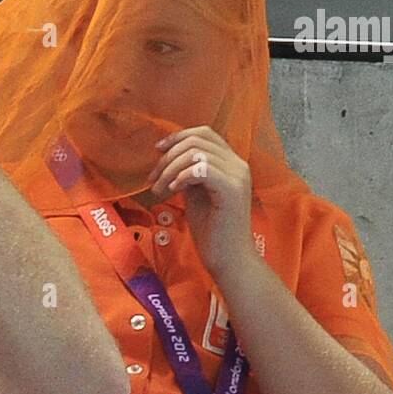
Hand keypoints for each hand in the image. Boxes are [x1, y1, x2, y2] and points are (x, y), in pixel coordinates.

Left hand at [148, 126, 256, 277]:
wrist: (228, 260)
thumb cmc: (212, 231)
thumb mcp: (196, 195)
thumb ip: (188, 174)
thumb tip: (169, 158)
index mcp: (231, 164)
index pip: (205, 133)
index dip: (178, 137)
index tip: (158, 150)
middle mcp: (238, 165)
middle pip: (198, 140)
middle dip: (168, 156)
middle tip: (154, 179)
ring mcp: (237, 176)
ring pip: (196, 153)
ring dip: (170, 169)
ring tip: (160, 189)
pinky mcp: (232, 190)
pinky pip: (201, 169)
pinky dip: (182, 176)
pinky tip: (174, 190)